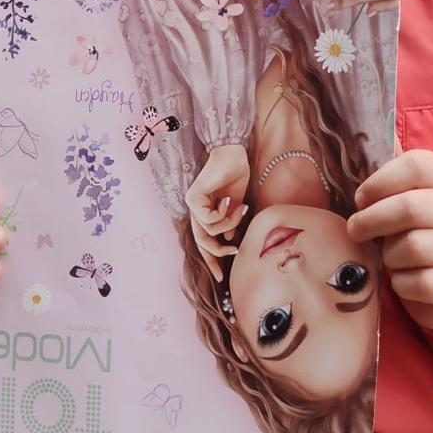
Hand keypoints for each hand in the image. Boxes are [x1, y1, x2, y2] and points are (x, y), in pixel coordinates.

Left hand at [184, 143, 249, 282]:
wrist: (233, 155)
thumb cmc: (235, 176)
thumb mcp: (236, 206)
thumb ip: (231, 222)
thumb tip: (229, 239)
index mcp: (205, 213)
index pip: (205, 242)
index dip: (212, 260)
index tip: (222, 277)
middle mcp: (195, 210)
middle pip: (201, 243)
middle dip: (217, 252)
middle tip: (234, 252)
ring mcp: (192, 204)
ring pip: (209, 232)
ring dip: (229, 223)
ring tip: (240, 208)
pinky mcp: (193, 198)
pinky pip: (209, 220)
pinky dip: (223, 213)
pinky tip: (228, 199)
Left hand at [347, 149, 432, 332]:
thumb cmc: (425, 233)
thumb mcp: (416, 197)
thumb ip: (393, 172)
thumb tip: (360, 134)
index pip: (417, 164)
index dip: (380, 181)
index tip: (360, 198)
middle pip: (410, 207)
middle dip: (372, 220)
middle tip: (355, 229)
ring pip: (413, 247)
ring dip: (389, 255)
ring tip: (390, 256)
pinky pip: (419, 282)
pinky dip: (401, 283)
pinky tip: (405, 279)